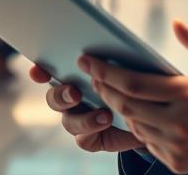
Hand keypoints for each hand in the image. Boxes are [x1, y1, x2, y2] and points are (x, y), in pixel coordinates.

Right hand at [28, 64, 144, 153]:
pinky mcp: (89, 139)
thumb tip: (109, 47)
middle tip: (75, 92)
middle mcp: (72, 99)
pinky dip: (93, 131)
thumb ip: (112, 61)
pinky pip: (83, 138)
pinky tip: (107, 122)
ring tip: (104, 115)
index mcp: (75, 76)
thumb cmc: (134, 86)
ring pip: (68, 121)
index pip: (50, 72)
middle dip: (61, 95)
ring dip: (83, 118)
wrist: (149, 116)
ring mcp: (79, 120)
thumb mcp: (126, 68)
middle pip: (54, 98)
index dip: (41, 72)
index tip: (38, 71)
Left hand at [81, 20, 187, 173]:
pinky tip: (136, 113)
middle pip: (126, 105)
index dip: (106, 71)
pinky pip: (148, 144)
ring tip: (112, 90)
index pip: (134, 83)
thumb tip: (176, 24)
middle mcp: (179, 123)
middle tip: (93, 73)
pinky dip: (138, 127)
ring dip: (119, 107)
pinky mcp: (179, 163)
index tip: (89, 59)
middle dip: (104, 87)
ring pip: (134, 125)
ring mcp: (178, 146)